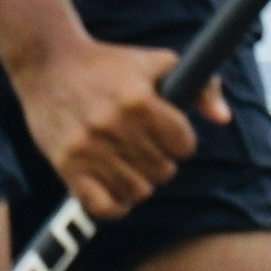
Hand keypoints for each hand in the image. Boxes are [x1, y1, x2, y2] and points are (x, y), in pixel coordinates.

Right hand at [13, 34, 198, 220]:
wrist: (47, 63)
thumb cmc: (108, 63)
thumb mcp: (157, 63)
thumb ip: (201, 85)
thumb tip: (224, 119)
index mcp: (139, 100)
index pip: (184, 145)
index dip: (181, 141)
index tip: (168, 134)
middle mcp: (114, 126)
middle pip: (163, 171)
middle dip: (161, 162)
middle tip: (146, 148)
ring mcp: (89, 149)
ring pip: (138, 192)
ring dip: (140, 183)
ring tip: (130, 165)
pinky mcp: (67, 166)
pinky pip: (103, 207)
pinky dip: (116, 205)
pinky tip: (116, 189)